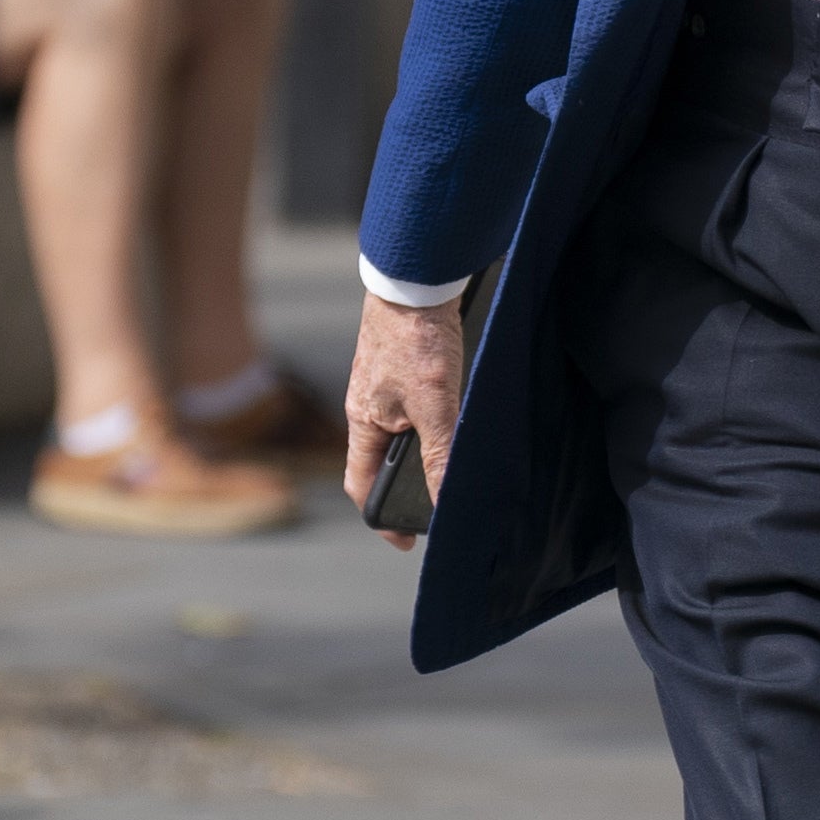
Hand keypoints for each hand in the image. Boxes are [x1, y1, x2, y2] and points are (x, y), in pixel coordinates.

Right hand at [345, 294, 464, 547]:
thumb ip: (439, 455)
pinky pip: (416, 407)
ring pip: (402, 433)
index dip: (379, 515)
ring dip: (425, 454)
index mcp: (363, 422)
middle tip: (440, 505)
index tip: (405, 539)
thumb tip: (445, 502)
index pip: (360, 483)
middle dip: (406, 486)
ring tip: (457, 468)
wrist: (415, 279)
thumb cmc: (415, 341)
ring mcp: (385, 386)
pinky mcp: (404, 367)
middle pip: (383, 461)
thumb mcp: (434, 407)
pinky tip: (460, 423)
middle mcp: (369, 408)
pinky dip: (434, 424)